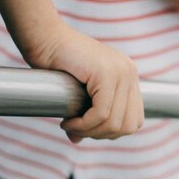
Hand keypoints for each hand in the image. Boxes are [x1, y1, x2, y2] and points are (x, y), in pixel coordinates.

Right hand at [22, 22, 143, 142]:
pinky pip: (102, 114)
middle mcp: (130, 73)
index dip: (112, 132)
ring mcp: (122, 72)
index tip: (87, 130)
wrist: (42, 37)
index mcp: (129, 76)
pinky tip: (68, 123)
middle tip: (76, 131)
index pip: (135, 120)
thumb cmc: (55, 64)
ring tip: (70, 127)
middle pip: (129, 126)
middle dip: (101, 135)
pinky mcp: (107, 74)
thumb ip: (86, 115)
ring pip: (114, 123)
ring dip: (90, 132)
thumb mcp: (78, 93)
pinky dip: (84, 125)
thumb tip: (78, 141)